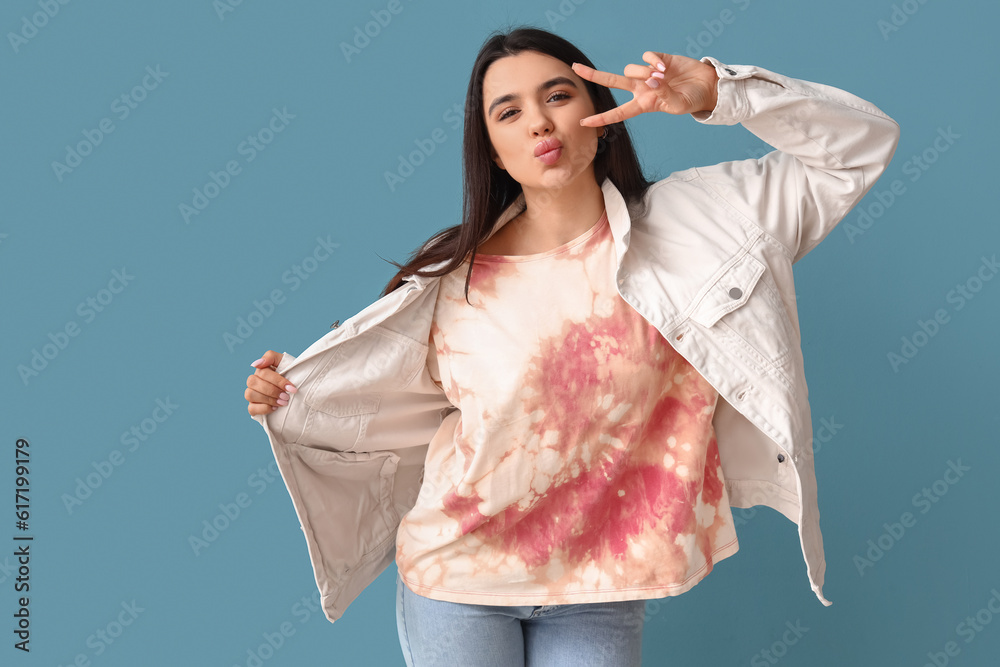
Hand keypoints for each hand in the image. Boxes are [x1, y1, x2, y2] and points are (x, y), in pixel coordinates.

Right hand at [245, 350, 297, 415]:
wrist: (298, 392)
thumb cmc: (291, 375)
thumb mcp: (285, 362)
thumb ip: (271, 357)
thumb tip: (256, 364)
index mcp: (261, 370)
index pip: (262, 373)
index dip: (277, 381)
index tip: (292, 388)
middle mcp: (254, 381)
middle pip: (253, 383)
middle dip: (272, 391)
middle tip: (286, 396)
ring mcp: (252, 394)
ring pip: (249, 395)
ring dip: (268, 399)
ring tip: (283, 402)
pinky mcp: (253, 407)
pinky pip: (251, 409)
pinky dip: (263, 409)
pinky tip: (275, 408)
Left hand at [572, 51, 719, 126]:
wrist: (706, 86)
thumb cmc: (692, 100)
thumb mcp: (678, 105)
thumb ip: (664, 95)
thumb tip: (652, 81)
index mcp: (643, 104)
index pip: (618, 113)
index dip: (601, 118)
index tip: (583, 122)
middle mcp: (641, 88)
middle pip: (612, 81)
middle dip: (593, 75)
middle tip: (576, 68)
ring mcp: (647, 73)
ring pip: (631, 69)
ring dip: (644, 73)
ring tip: (663, 77)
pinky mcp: (657, 59)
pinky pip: (645, 56)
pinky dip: (652, 61)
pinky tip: (664, 67)